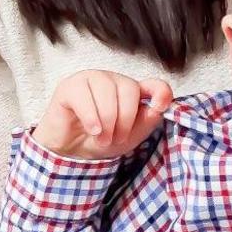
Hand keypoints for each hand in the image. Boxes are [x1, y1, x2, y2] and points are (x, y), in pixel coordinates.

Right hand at [32, 71, 171, 159]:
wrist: (70, 152)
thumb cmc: (100, 140)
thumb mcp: (129, 136)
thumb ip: (147, 120)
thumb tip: (159, 106)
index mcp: (132, 90)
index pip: (154, 84)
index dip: (161, 92)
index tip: (161, 106)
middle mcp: (114, 80)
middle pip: (129, 89)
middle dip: (125, 119)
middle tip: (116, 138)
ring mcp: (92, 79)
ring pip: (107, 91)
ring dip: (107, 121)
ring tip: (102, 138)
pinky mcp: (70, 86)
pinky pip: (84, 96)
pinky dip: (91, 116)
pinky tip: (93, 130)